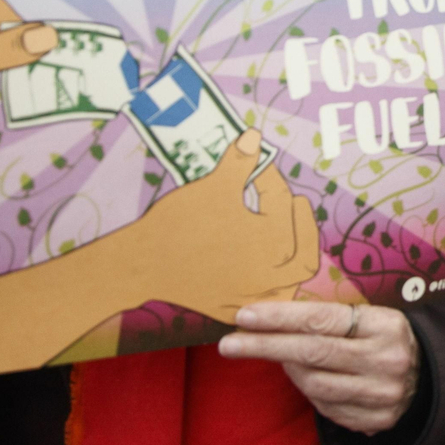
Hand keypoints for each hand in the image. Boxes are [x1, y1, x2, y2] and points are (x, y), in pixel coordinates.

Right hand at [104, 131, 320, 322]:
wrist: (140, 264)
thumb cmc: (180, 223)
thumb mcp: (214, 186)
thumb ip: (240, 161)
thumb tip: (254, 136)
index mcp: (272, 244)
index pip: (282, 205)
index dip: (271, 178)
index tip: (258, 163)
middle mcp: (269, 277)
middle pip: (304, 253)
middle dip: (302, 224)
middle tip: (295, 201)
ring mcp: (251, 299)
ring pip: (289, 282)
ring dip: (292, 255)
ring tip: (285, 232)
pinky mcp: (233, 309)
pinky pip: (264, 298)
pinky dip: (270, 280)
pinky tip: (262, 260)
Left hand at [221, 301, 419, 434]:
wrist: (429, 374)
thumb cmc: (384, 335)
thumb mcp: (370, 314)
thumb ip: (332, 315)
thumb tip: (272, 314)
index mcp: (384, 324)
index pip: (321, 319)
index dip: (280, 318)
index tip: (245, 316)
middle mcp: (385, 360)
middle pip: (312, 353)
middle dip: (265, 346)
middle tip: (229, 343)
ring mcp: (382, 394)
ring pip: (314, 384)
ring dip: (288, 369)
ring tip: (278, 356)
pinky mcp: (376, 420)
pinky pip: (326, 407)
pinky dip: (308, 390)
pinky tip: (304, 376)